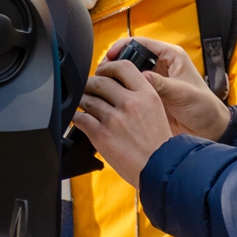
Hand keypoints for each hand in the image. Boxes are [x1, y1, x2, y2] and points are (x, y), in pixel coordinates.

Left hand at [72, 56, 171, 187]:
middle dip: (91, 83)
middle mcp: (130, 102)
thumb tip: (120, 87)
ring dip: (82, 100)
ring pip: (88, 99)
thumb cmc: (159, 143)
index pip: (123, 67)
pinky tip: (79, 119)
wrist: (160, 168)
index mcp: (146, 94)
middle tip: (89, 88)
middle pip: (100, 81)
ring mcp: (114, 118)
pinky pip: (81, 118)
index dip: (108, 67)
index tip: (103, 72)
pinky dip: (77, 118)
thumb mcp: (157, 110)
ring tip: (82, 103)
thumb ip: (140, 95)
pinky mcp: (101, 134)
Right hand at [103, 36, 230, 140]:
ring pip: (128, 73)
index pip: (141, 43)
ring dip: (115, 77)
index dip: (122, 47)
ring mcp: (154, 81)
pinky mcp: (150, 95)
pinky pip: (130, 89)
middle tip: (101, 73)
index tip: (109, 56)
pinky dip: (120, 91)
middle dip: (114, 63)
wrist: (210, 128)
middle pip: (130, 57)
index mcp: (170, 56)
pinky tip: (111, 96)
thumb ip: (163, 85)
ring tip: (102, 84)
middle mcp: (160, 66)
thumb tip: (143, 78)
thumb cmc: (204, 107)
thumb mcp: (184, 93)